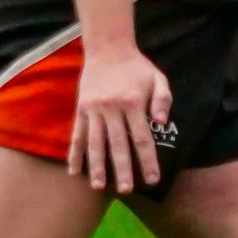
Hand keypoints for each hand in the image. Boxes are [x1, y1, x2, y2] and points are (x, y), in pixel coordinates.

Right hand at [68, 47, 174, 195]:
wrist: (108, 47)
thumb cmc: (136, 67)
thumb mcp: (157, 77)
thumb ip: (163, 99)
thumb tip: (163, 122)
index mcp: (133, 102)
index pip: (142, 137)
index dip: (148, 160)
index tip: (153, 179)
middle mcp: (112, 108)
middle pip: (117, 144)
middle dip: (122, 169)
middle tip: (125, 190)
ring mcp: (94, 110)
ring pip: (95, 142)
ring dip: (96, 166)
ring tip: (98, 186)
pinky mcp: (81, 109)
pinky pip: (77, 135)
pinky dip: (75, 154)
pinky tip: (74, 171)